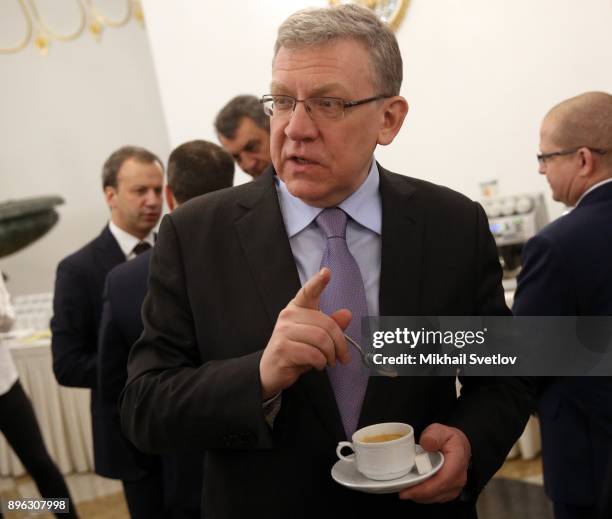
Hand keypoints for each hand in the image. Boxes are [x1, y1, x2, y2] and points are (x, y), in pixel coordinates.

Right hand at [259, 268, 350, 399]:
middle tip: (342, 356)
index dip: (318, 282)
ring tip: (329, 361)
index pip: (308, 292)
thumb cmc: (295, 350)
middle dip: (339, 343)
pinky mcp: (283, 349)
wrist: (271, 370)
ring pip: (321, 339)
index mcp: (296, 308)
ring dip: (330, 354)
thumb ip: (331, 325)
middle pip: (326, 324)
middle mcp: (288, 316)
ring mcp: (283, 332)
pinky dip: (321, 362)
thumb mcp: (316, 337)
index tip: (327, 272)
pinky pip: (313, 354)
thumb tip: (346, 314)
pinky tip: (318, 365)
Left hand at [399, 423, 470, 502]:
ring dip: (420, 497)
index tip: (408, 490)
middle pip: (438, 492)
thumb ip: (433, 436)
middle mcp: (459, 477)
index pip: (442, 480)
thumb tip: (427, 444)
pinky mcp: (451, 490)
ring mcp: (456, 486)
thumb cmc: (448, 438)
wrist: (458, 444)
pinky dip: (425, 497)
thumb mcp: (439, 430)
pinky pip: (437, 497)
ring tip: (405, 491)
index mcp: (457, 462)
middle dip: (418, 494)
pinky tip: (414, 492)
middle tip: (401, 492)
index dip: (424, 489)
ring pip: (437, 497)